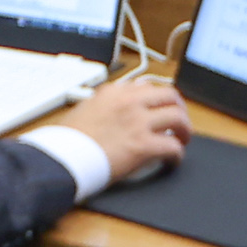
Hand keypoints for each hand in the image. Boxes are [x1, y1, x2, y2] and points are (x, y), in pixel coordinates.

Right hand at [49, 77, 189, 181]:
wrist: (61, 157)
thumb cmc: (67, 138)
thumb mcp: (86, 107)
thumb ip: (106, 101)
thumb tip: (120, 104)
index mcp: (115, 91)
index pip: (148, 86)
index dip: (158, 98)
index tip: (160, 107)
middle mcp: (130, 102)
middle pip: (170, 96)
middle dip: (179, 108)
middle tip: (179, 121)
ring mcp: (138, 122)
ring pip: (178, 118)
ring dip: (184, 130)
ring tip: (182, 139)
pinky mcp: (143, 146)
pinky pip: (173, 147)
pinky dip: (177, 154)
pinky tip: (173, 161)